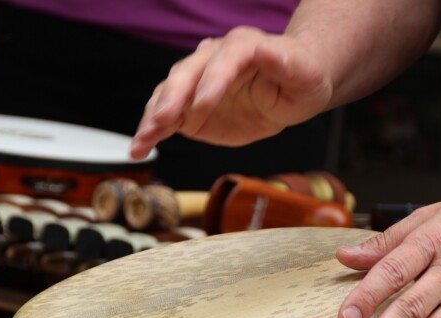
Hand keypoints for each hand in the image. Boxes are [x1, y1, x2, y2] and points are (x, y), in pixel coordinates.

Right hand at [130, 27, 332, 158]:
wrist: (289, 90)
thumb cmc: (300, 77)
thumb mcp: (302, 71)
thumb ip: (283, 62)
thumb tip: (270, 52)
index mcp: (243, 46)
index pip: (225, 58)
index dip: (213, 80)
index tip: (203, 105)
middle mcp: (213, 59)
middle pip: (187, 73)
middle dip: (173, 97)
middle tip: (164, 120)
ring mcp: (197, 84)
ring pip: (169, 94)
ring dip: (153, 118)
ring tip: (141, 140)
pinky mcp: (189, 109)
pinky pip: (166, 119)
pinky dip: (151, 133)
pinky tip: (138, 149)